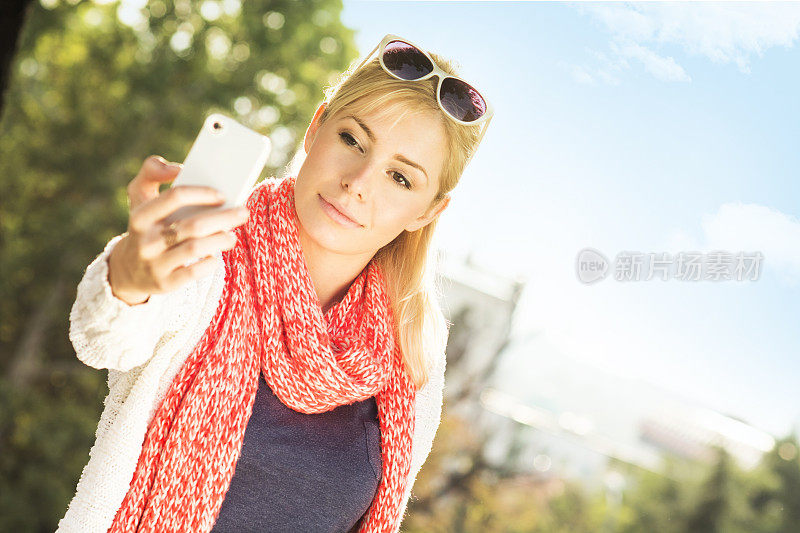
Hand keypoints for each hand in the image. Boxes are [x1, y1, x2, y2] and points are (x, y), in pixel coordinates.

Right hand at [107, 155, 249, 304]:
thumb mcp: (139, 197)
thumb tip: (176, 167)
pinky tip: (217, 256)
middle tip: (243, 212)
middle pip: (192, 225)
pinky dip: (210, 263)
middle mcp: (145, 241)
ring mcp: (154, 264)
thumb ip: (151, 172)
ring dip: (220, 240)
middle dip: (223, 218)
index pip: (174, 197)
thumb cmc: (145, 226)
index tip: (222, 195)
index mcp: (140, 216)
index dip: (202, 193)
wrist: (128, 270)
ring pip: (195, 249)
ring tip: (232, 235)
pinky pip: (193, 273)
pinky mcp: (165, 284)